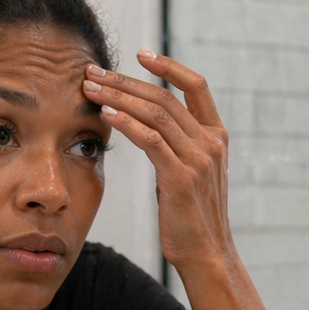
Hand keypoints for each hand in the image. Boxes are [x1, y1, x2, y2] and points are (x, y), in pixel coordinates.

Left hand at [82, 50, 232, 268]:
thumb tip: (147, 123)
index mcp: (217, 136)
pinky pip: (152, 141)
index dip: (169, 67)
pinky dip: (128, 124)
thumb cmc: (192, 216)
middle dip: (126, 81)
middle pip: (165, 97)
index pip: (196, 86)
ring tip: (91, 90)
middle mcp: (211, 142)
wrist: (207, 254)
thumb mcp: (192, 172)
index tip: (141, 54)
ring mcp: (199, 159)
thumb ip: (179, 144)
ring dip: (119, 97)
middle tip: (94, 72)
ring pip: (156, 114)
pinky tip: (107, 115)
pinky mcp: (181, 178)